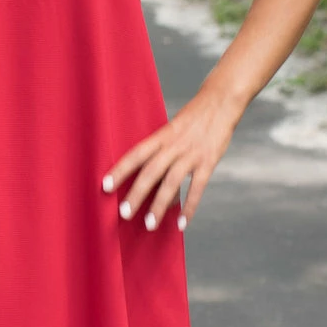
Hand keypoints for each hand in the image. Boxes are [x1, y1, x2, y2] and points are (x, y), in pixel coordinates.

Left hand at [101, 89, 240, 230]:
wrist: (221, 101)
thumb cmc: (192, 119)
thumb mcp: (171, 128)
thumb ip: (160, 150)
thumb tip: (149, 179)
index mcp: (161, 136)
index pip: (136, 154)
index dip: (120, 170)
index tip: (105, 186)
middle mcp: (174, 145)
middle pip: (151, 172)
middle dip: (136, 194)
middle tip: (123, 214)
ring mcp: (191, 154)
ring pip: (172, 182)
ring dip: (159, 205)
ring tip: (150, 225)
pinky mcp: (208, 162)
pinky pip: (197, 188)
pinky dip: (189, 207)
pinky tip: (181, 223)